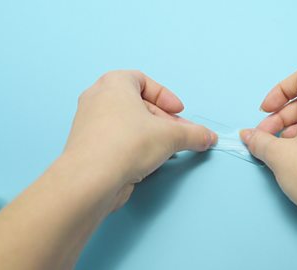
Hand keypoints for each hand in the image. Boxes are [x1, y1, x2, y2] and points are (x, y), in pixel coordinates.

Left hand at [64, 70, 216, 209]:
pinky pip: (116, 139)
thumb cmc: (127, 144)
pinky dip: (134, 146)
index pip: (143, 81)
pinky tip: (147, 161)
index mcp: (113, 83)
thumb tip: (209, 137)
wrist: (91, 180)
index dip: (165, 96)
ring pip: (127, 123)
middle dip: (163, 120)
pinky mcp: (87, 146)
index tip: (178, 111)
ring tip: (167, 149)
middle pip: (137, 105)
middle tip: (180, 135)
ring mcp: (89, 123)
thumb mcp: (170, 136)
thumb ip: (194, 134)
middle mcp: (97, 98)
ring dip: (150, 135)